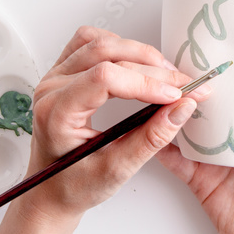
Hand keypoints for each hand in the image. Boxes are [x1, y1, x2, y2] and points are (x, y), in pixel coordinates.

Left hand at [16, 26, 203, 225]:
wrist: (50, 191)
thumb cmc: (74, 186)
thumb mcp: (116, 170)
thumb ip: (151, 138)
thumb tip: (183, 107)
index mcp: (55, 113)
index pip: (104, 78)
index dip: (146, 82)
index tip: (176, 96)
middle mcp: (50, 88)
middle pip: (106, 54)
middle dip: (152, 68)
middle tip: (184, 85)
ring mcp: (54, 76)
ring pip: (99, 42)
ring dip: (137, 53)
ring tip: (165, 75)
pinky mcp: (63, 72)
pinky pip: (89, 42)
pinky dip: (118, 46)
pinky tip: (137, 63)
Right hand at [158, 77, 233, 233]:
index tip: (226, 45)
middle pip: (215, 107)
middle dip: (198, 87)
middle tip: (180, 63)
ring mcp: (219, 159)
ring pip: (191, 128)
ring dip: (175, 112)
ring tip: (159, 91)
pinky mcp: (202, 181)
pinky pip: (178, 161)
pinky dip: (162, 147)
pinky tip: (149, 132)